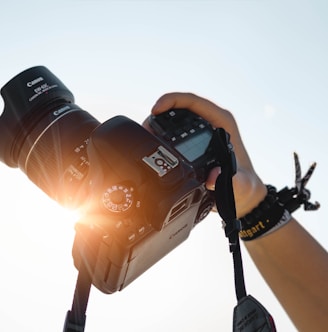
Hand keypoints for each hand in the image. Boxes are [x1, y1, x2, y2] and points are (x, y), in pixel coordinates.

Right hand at [150, 92, 266, 217]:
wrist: (243, 194)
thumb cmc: (244, 187)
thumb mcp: (240, 185)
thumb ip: (232, 181)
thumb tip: (213, 176)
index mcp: (222, 123)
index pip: (194, 102)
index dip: (172, 100)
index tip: (156, 109)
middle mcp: (211, 124)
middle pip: (181, 108)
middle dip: (160, 113)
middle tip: (145, 127)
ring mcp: (202, 132)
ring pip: (176, 119)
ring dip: (159, 123)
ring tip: (145, 136)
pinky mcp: (195, 142)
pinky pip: (175, 132)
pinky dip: (162, 135)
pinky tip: (152, 144)